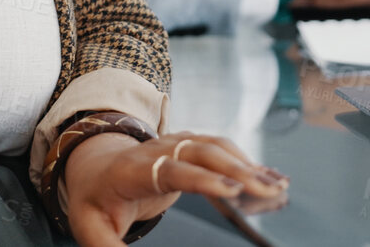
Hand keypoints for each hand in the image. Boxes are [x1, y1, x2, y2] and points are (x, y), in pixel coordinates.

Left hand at [61, 131, 286, 245]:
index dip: (203, 178)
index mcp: (132, 169)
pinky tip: (270, 178)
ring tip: (279, 185)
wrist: (93, 163)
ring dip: (250, 164)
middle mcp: (157, 149)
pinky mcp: (189, 145)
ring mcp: (174, 143)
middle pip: (202, 152)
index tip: (232, 190)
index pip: (172, 169)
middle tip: (270, 190)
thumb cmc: (94, 198)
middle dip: (239, 170)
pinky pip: (222, 149)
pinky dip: (248, 162)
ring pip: (217, 146)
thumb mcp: (89, 227)